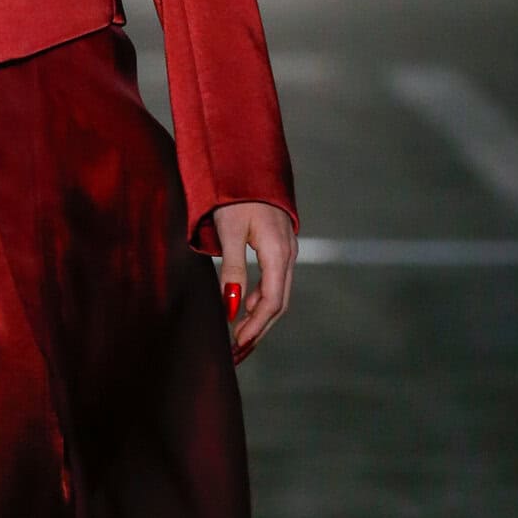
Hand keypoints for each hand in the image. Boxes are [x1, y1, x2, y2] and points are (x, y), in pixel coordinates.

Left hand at [212, 200, 296, 365]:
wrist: (248, 164)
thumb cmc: (234, 196)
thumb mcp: (229, 232)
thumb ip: (232, 270)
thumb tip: (231, 309)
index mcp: (278, 253)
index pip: (271, 302)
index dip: (255, 327)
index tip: (237, 345)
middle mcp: (288, 254)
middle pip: (278, 304)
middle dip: (258, 330)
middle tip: (236, 353)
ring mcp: (287, 250)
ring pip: (278, 294)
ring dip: (259, 318)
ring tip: (239, 338)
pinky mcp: (280, 247)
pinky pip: (275, 281)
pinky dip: (261, 300)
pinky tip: (244, 308)